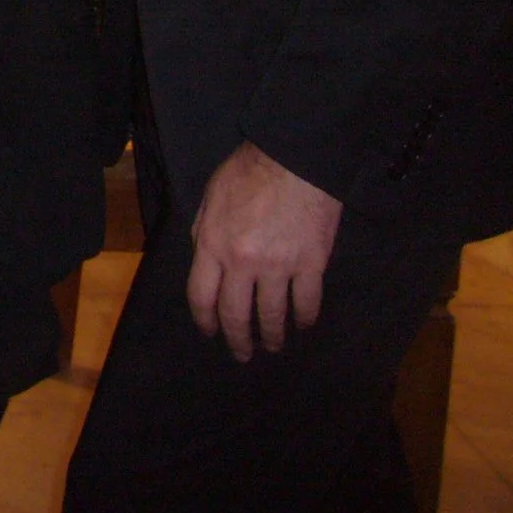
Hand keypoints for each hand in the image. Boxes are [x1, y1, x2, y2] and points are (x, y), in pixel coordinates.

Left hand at [187, 140, 343, 361]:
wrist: (294, 158)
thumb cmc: (248, 172)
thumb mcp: (210, 199)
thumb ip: (204, 233)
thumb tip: (206, 263)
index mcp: (211, 244)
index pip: (201, 296)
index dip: (205, 321)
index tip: (211, 333)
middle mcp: (242, 262)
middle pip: (236, 314)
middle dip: (238, 340)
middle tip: (243, 355)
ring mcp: (278, 266)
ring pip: (272, 315)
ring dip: (272, 336)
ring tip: (274, 345)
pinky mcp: (311, 265)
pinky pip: (307, 303)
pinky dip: (304, 318)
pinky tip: (302, 324)